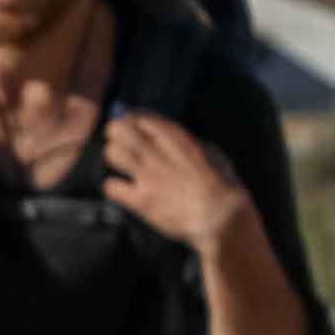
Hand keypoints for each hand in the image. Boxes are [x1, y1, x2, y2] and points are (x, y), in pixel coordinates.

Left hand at [96, 106, 252, 253]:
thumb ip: (188, 144)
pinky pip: (111, 187)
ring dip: (113, 156)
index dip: (131, 119)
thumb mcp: (210, 152)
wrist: (221, 217)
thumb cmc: (223, 186)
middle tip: (117, 140)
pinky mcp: (142, 200)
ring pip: (112, 153)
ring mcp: (148, 176)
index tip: (129, 123)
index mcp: (177, 138)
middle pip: (120, 129)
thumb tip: (172, 140)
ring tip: (119, 163)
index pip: (142, 117)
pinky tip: (121, 189)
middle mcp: (159, 153)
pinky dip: (113, 187)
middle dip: (115, 133)